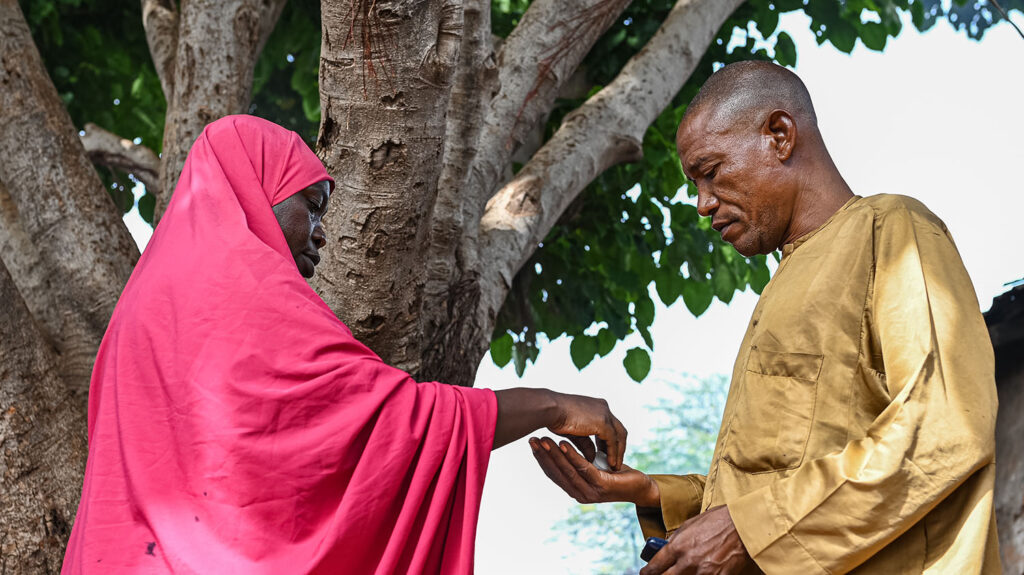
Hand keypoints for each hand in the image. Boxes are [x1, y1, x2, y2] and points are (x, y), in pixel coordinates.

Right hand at [529, 437, 658, 505]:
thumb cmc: (617, 474)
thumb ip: (579, 460)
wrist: (641, 486)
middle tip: (532, 440)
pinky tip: (564, 444)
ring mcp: (590, 492)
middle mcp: (580, 493)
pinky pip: (584, 468)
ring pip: (568, 470)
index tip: (533, 443)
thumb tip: (563, 444)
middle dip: (544, 455)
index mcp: (575, 490)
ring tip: (544, 440)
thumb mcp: (594, 464)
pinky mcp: (601, 486)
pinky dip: (573, 456)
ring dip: (555, 454)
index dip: (542, 459)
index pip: (554, 474)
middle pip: (557, 472)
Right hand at [546, 393, 627, 469]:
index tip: (606, 452)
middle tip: (614, 460)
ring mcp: (605, 414)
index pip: (609, 424)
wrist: (550, 409)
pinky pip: (613, 441)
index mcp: (596, 406)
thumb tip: (592, 457)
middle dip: (617, 446)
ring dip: (618, 452)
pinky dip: (613, 453)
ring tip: (615, 466)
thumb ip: (585, 443)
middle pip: (618, 429)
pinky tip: (611, 464)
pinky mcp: (603, 423)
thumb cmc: (555, 417)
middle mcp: (603, 407)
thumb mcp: (574, 431)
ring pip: (619, 436)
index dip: (609, 440)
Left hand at [640, 505, 758, 574]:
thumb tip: (664, 552)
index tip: (646, 574)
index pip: (654, 567)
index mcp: (678, 546)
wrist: (743, 524)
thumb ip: (676, 541)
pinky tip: (699, 573)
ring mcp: (704, 572)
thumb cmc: (717, 521)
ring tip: (681, 572)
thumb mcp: (689, 526)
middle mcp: (688, 562)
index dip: (647, 573)